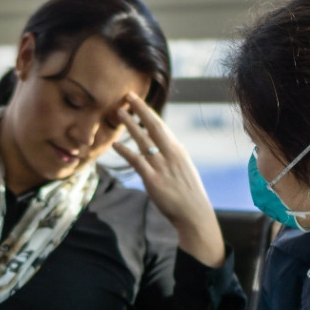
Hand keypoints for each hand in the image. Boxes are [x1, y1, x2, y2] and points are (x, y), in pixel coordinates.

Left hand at [114, 91, 224, 267]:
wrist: (194, 214)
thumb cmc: (189, 195)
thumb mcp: (185, 170)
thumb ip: (175, 157)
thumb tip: (171, 147)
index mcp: (178, 150)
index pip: (161, 126)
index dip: (148, 112)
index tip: (138, 101)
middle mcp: (171, 154)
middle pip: (154, 126)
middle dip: (141, 109)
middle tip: (128, 95)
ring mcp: (162, 166)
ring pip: (143, 140)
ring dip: (130, 125)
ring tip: (119, 113)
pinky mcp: (153, 180)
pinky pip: (137, 161)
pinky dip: (125, 151)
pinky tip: (115, 144)